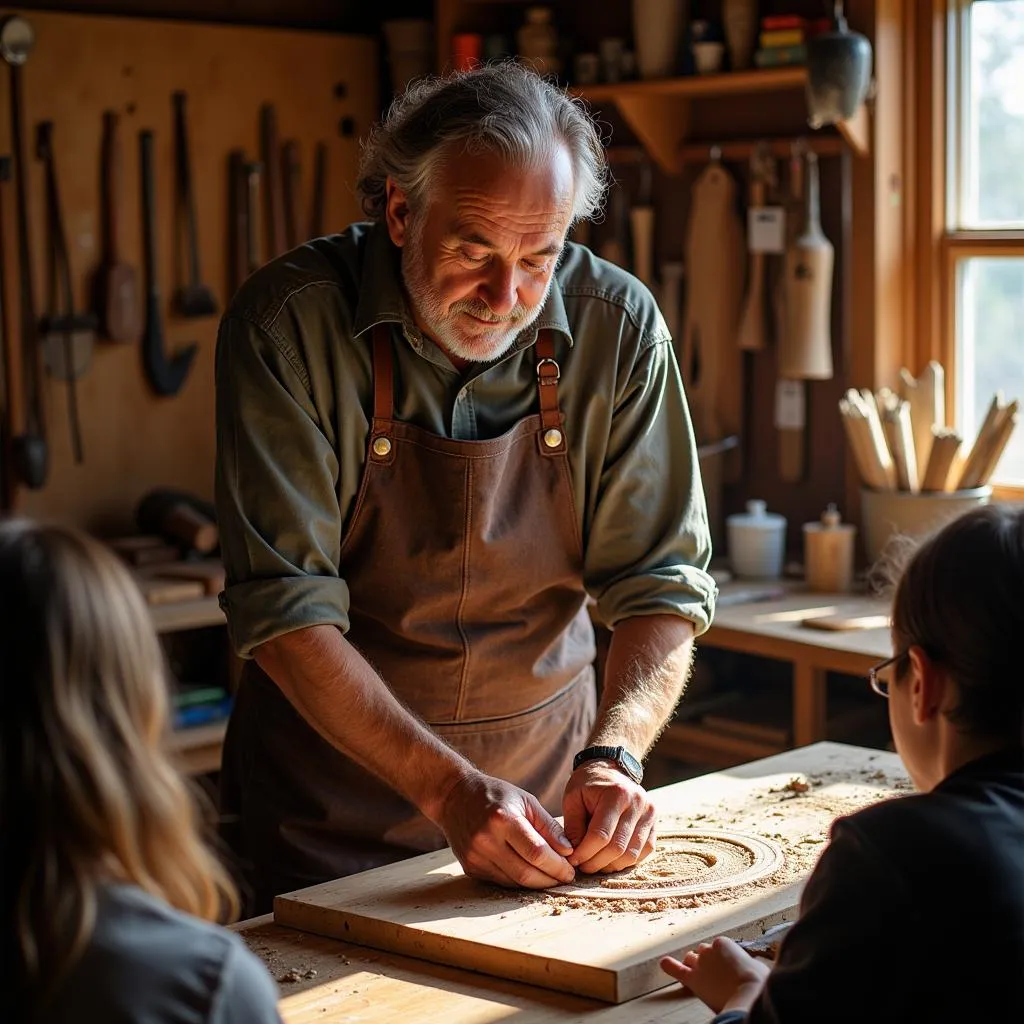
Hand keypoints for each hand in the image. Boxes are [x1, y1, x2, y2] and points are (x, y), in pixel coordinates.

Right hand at [435, 770, 575, 887]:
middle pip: (526, 873)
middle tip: (565, 878)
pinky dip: (519, 881)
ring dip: (536, 884)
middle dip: (550, 879)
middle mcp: (486, 840)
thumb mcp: (526, 801)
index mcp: (503, 819)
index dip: (557, 866)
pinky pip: (501, 882)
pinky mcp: (470, 867)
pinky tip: (530, 873)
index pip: (537, 853)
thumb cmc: (496, 795)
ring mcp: (475, 856)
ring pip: (514, 882)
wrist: (454, 796)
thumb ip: (548, 827)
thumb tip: (569, 852)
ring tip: (551, 877)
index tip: (571, 870)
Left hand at [561, 761, 655, 872]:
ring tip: (595, 864)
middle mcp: (637, 803)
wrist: (611, 769)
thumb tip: (574, 854)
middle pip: (617, 848)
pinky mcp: (654, 823)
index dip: (585, 853)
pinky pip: (643, 852)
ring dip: (611, 866)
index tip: (572, 860)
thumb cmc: (588, 784)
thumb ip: (572, 827)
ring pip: (632, 854)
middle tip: (582, 866)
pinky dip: (626, 861)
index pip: (601, 835)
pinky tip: (610, 859)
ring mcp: (649, 813)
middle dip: (596, 863)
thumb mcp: (573, 798)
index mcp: (616, 794)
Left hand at [660, 936, 769, 1013]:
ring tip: (701, 975)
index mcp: (723, 943)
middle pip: (702, 952)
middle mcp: (708, 950)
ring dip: (694, 965)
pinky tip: (664, 963)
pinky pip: (677, 970)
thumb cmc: (758, 983)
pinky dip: (670, 966)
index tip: (728, 969)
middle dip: (708, 961)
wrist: (749, 996)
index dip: (722, 959)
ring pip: (690, 959)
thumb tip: (747, 967)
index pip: (717, 948)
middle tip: (716, 975)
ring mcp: (699, 963)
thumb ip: (745, 962)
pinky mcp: (693, 979)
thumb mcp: (756, 966)